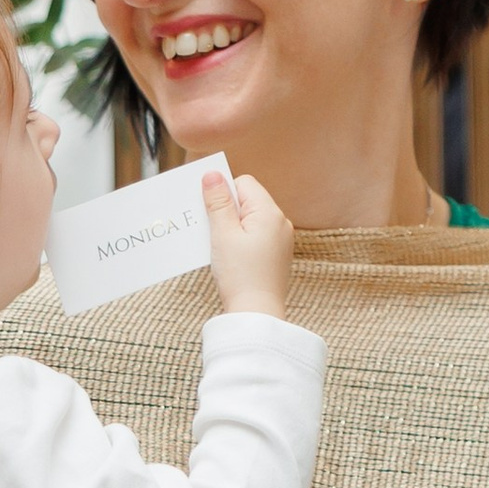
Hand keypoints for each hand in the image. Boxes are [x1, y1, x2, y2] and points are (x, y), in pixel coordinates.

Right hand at [204, 164, 293, 315]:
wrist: (257, 313)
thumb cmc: (240, 274)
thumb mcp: (222, 233)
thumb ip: (218, 202)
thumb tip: (212, 174)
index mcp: (270, 212)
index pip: (244, 183)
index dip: (223, 193)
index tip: (208, 210)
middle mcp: (280, 222)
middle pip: (247, 201)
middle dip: (226, 210)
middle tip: (210, 229)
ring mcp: (280, 240)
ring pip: (250, 219)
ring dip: (231, 227)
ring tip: (219, 245)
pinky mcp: (276, 255)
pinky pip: (255, 236)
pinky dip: (240, 241)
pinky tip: (229, 256)